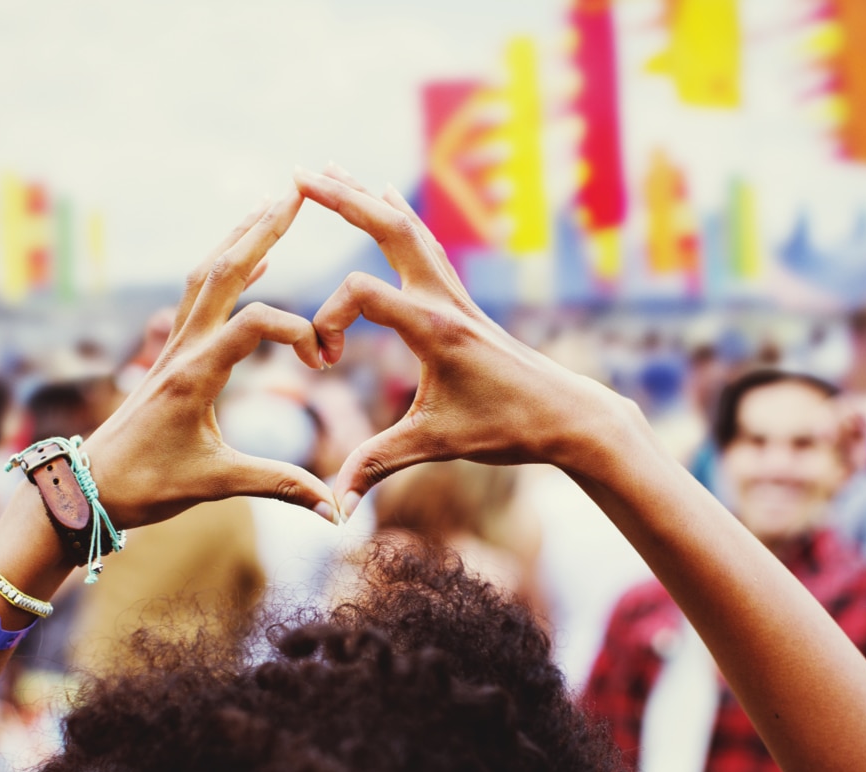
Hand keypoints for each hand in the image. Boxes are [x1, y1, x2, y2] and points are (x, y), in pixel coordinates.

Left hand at [82, 190, 337, 528]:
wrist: (88, 489)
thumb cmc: (147, 488)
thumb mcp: (216, 486)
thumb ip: (279, 487)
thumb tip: (335, 510)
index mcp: (195, 375)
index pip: (255, 324)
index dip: (299, 331)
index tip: (326, 363)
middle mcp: (181, 348)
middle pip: (223, 271)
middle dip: (261, 228)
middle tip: (295, 189)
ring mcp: (172, 346)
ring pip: (207, 275)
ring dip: (240, 237)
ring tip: (272, 204)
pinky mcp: (169, 354)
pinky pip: (199, 297)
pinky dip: (229, 271)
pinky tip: (251, 258)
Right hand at [294, 165, 612, 517]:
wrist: (568, 417)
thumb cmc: (507, 429)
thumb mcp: (436, 446)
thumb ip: (378, 466)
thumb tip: (334, 507)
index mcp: (434, 328)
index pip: (363, 295)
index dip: (327, 322)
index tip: (322, 365)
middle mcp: (444, 299)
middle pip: (389, 228)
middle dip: (341, 199)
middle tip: (297, 174)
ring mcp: (455, 295)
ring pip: (407, 228)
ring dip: (365, 198)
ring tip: (329, 169)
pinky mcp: (460, 302)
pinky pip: (424, 244)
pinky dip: (397, 218)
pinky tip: (385, 197)